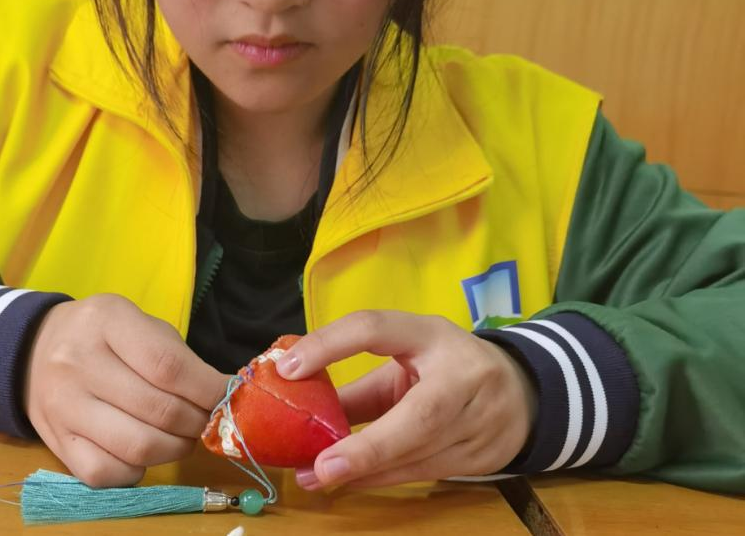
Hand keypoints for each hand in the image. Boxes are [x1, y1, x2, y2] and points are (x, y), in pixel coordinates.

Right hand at [24, 294, 228, 487]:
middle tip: (206, 420)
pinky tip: (143, 452)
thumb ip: (178, 357)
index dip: (207, 390)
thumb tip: (223, 397)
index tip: (227, 399)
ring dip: (174, 449)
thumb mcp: (138, 324)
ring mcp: (63, 405)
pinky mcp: (55, 442)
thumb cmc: (102, 335)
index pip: (168, 366)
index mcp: (107, 321)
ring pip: (138, 447)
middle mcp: (78, 361)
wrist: (33, 349)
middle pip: (158, 410)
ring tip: (181, 436)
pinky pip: (108, 474)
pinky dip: (138, 470)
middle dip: (197, 422)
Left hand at [277, 310, 536, 489]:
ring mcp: (480, 419)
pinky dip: (382, 478)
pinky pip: (425, 472)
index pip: (375, 328)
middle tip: (319, 467)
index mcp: (431, 334)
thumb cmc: (445, 368)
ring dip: (365, 471)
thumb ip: (356, 387)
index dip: (330, 346)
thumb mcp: (404, 360)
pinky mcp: (484, 456)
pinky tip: (349, 483)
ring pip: (419, 454)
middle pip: (418, 417)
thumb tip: (297, 408)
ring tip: (315, 478)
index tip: (288, 369)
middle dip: (368, 447)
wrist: (524, 393)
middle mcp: (462, 374)